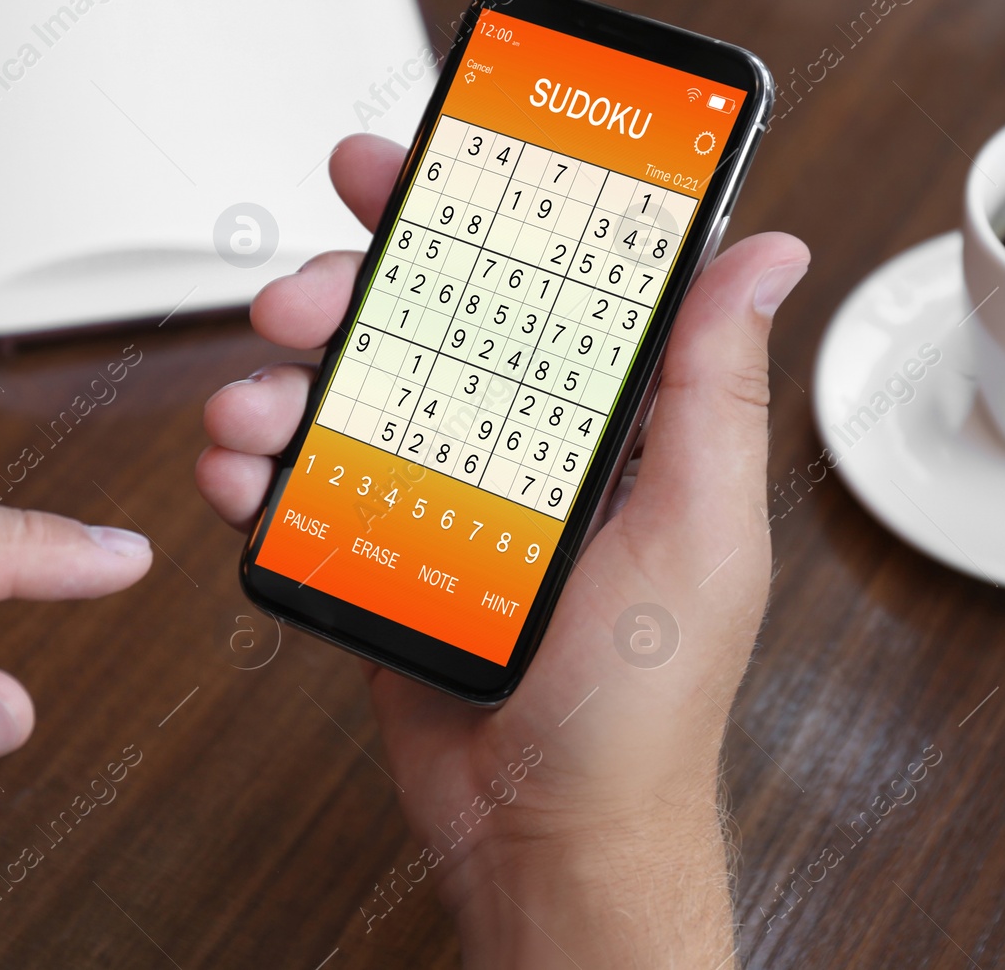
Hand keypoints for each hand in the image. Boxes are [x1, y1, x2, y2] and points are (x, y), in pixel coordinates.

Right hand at [198, 134, 807, 966]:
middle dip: (346, 292)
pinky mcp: (381, 556)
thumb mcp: (699, 530)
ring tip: (250, 404)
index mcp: (606, 425)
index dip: (470, 214)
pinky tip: (238, 473)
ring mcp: (444, 501)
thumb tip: (765, 256)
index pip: (538, 284)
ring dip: (279, 381)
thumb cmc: (642, 707)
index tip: (409, 168)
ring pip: (346, 398)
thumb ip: (714, 387)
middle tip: (300, 299)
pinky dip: (256, 469)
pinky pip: (306, 489)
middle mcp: (522, 449)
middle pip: (419, 326)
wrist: (548, 835)